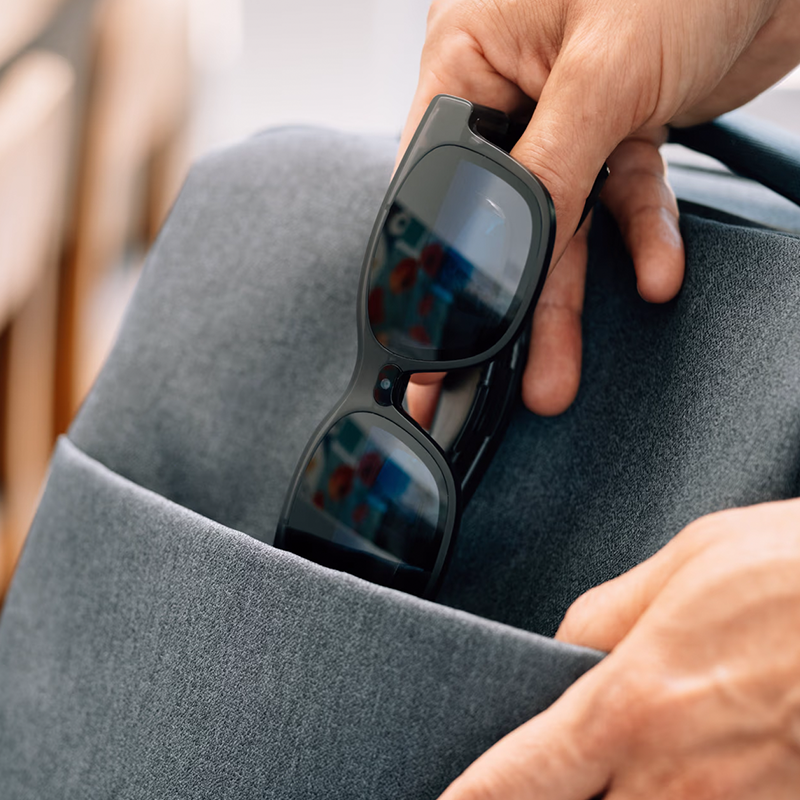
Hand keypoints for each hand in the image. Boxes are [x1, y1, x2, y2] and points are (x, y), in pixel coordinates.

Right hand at [404, 0, 799, 424]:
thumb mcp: (606, 65)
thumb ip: (550, 162)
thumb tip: (507, 240)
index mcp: (470, 53)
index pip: (439, 171)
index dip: (443, 252)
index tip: (448, 323)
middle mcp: (510, 85)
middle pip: (497, 213)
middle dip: (508, 300)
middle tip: (492, 374)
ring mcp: (567, 111)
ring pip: (558, 222)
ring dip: (568, 298)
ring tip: (556, 371)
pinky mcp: (619, 127)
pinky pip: (620, 197)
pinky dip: (640, 236)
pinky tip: (655, 275)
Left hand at [438, 499, 799, 797]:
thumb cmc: (798, 570)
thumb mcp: (682, 563)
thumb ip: (605, 617)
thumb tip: (566, 654)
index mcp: (634, 704)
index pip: (519, 777)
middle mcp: (682, 780)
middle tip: (552, 775)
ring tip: (628, 765)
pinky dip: (686, 799)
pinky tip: (687, 774)